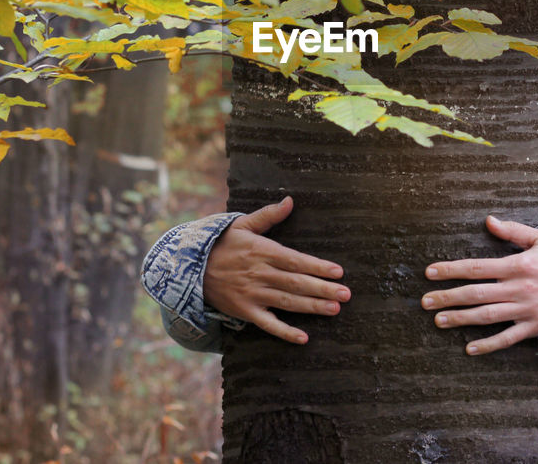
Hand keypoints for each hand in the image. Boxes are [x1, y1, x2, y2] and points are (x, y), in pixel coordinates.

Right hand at [203, 196, 349, 343]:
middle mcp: (260, 273)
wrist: (191, 269)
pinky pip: (268, 324)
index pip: (296, 260)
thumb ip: (268, 215)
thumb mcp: (242, 224)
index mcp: (262, 251)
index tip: (338, 272)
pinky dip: (285, 332)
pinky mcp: (245, 311)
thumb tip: (290, 201)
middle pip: (297, 283)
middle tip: (346, 294)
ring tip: (334, 309)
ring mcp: (252, 294)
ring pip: (288, 302)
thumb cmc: (222, 244)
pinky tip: (303, 338)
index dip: (318, 267)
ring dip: (312, 307)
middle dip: (323, 289)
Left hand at [422, 215, 537, 355]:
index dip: (451, 270)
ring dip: (460, 319)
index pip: (476, 267)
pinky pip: (508, 338)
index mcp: (517, 265)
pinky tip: (469, 349)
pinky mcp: (535, 327)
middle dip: (447, 297)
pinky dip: (489, 345)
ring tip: (438, 321)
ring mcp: (526, 309)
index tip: (430, 273)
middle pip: (475, 294)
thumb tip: (488, 221)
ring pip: (486, 316)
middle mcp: (518, 288)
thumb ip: (513, 231)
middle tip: (425, 302)